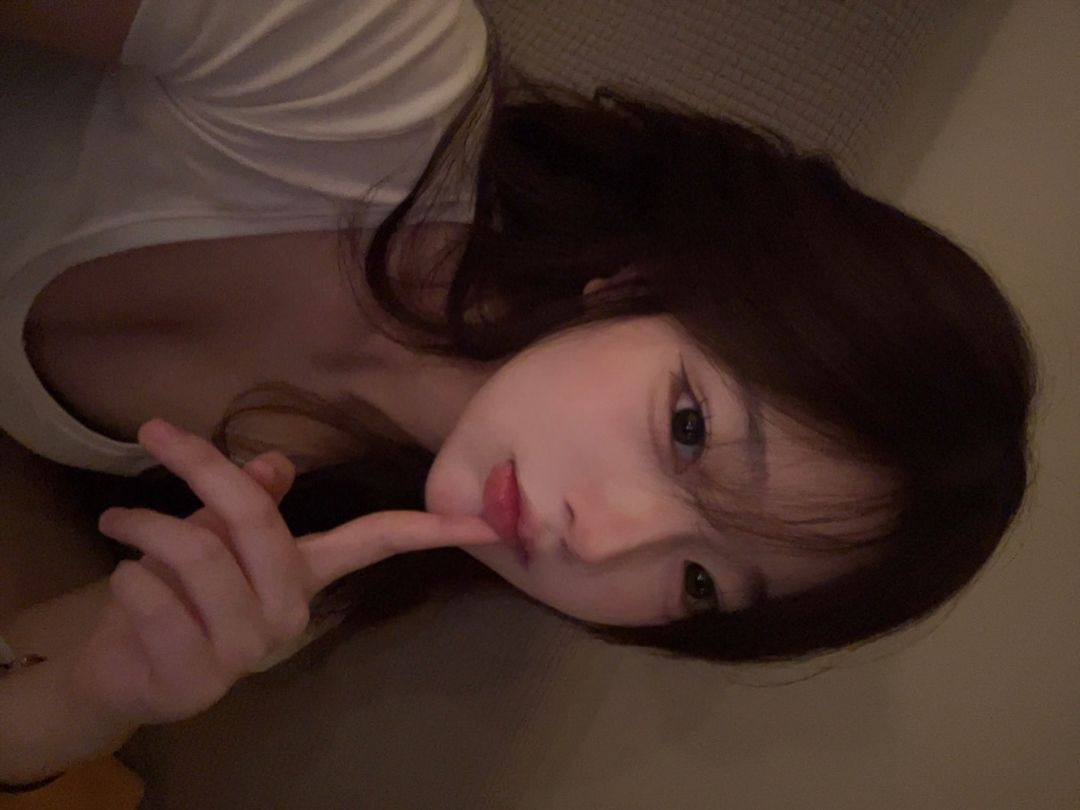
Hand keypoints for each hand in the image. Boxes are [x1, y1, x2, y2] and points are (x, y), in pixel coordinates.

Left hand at [65, 419, 498, 728]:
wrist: (122, 670)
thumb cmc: (175, 592)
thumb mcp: (214, 534)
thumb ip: (248, 501)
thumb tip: (274, 464)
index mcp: (304, 574)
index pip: (374, 543)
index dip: (428, 528)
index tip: (484, 519)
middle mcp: (288, 612)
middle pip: (259, 521)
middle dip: (203, 467)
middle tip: (154, 431)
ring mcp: (246, 649)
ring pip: (199, 555)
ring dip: (146, 526)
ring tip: (120, 521)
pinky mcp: (196, 678)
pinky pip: (155, 598)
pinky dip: (126, 574)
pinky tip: (124, 580)